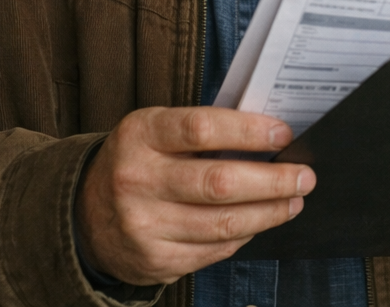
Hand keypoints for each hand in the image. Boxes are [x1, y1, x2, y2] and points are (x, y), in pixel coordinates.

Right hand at [77, 106, 313, 285]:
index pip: (202, 128)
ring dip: (269, 213)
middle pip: (220, 183)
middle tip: (304, 176)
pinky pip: (214, 250)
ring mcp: (144, 225)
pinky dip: (244, 235)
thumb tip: (270, 137)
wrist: (85, 214)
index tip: (284, 135)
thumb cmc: (139, 161)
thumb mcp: (156, 130)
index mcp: (140, 135)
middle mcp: (137, 179)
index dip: (249, 131)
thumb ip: (203, 130)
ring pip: (223, 223)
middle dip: (273, 181)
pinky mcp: (155, 260)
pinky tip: (259, 222)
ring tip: (292, 201)